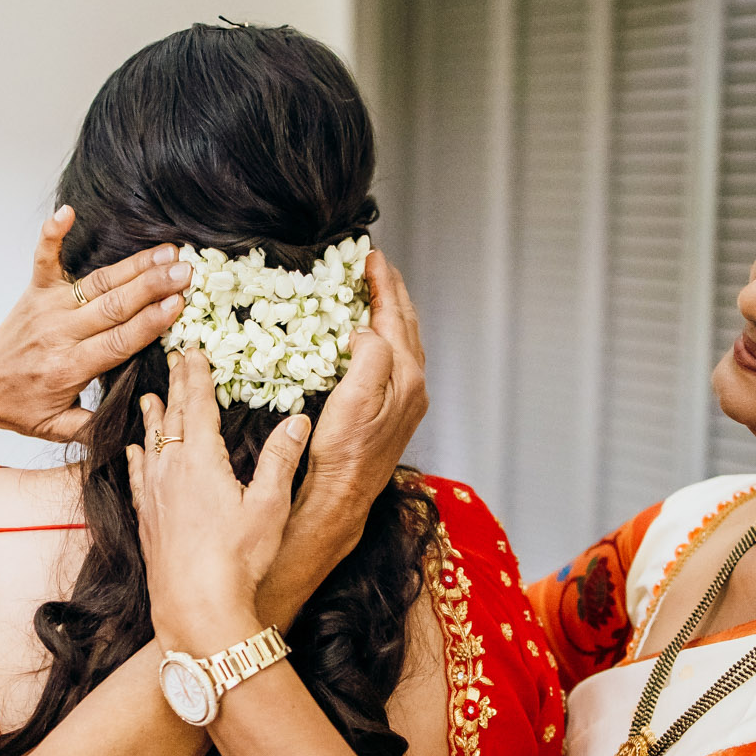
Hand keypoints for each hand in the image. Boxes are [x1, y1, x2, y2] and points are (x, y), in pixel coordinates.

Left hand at [0, 208, 192, 439]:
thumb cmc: (20, 406)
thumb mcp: (56, 429)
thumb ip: (95, 428)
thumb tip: (139, 426)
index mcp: (69, 368)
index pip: (117, 341)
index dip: (149, 322)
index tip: (179, 304)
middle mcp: (59, 333)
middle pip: (113, 306)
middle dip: (152, 287)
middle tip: (186, 271)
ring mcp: (46, 308)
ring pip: (96, 282)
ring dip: (134, 264)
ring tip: (168, 250)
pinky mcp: (34, 291)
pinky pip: (43, 258)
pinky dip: (53, 234)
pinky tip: (67, 212)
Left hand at [127, 349, 310, 654]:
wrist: (195, 607)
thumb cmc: (236, 560)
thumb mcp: (270, 504)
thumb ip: (281, 457)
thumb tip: (298, 418)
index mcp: (201, 460)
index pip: (197, 405)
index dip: (196, 375)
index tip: (193, 350)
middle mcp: (170, 471)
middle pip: (172, 417)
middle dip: (176, 386)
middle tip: (174, 360)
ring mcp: (153, 496)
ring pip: (151, 444)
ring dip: (154, 417)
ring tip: (151, 397)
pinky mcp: (146, 520)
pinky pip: (137, 477)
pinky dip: (137, 458)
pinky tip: (135, 454)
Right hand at [262, 248, 429, 617]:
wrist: (342, 497)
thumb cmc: (342, 453)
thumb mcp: (354, 397)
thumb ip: (370, 355)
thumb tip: (367, 330)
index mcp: (405, 376)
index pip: (395, 316)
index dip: (383, 284)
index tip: (371, 258)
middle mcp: (413, 387)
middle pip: (406, 326)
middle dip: (392, 293)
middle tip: (376, 266)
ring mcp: (406, 401)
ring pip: (404, 343)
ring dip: (391, 314)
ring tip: (377, 292)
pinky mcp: (393, 414)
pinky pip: (397, 361)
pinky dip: (387, 338)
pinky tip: (373, 339)